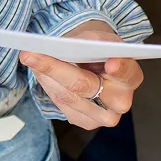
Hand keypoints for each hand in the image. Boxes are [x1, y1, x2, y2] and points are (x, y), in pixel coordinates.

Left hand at [19, 20, 142, 129]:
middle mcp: (121, 102)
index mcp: (131, 76)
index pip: (126, 73)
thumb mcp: (97, 38)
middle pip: (86, 86)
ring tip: (28, 57)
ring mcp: (103, 117)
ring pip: (67, 96)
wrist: (96, 63)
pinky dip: (47, 85)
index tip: (111, 63)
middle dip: (55, 68)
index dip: (119, 69)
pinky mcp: (85, 122)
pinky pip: (62, 105)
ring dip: (44, 76)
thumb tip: (57, 49)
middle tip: (30, 54)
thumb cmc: (98, 48)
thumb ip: (86, 44)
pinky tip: (39, 71)